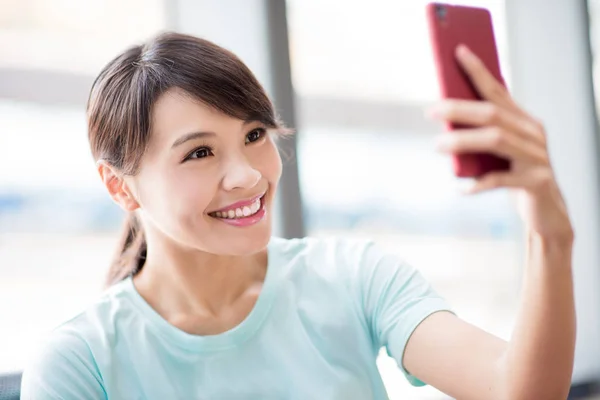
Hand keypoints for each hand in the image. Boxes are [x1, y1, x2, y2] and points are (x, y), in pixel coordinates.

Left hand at [427, 45, 573, 241]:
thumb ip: (480, 134)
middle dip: (459, 108)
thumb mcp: (499, 152)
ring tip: (437, 145)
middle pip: (493, 113)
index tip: (458, 53)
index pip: (497, 91)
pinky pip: (501, 180)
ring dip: (462, 141)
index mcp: (524, 121)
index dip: (477, 71)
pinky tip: (460, 188)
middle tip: (430, 111)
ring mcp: (537, 158)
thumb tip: (443, 119)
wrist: (547, 212)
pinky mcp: (537, 182)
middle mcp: (533, 134)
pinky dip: (477, 184)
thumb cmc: (515, 177)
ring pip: (496, 140)